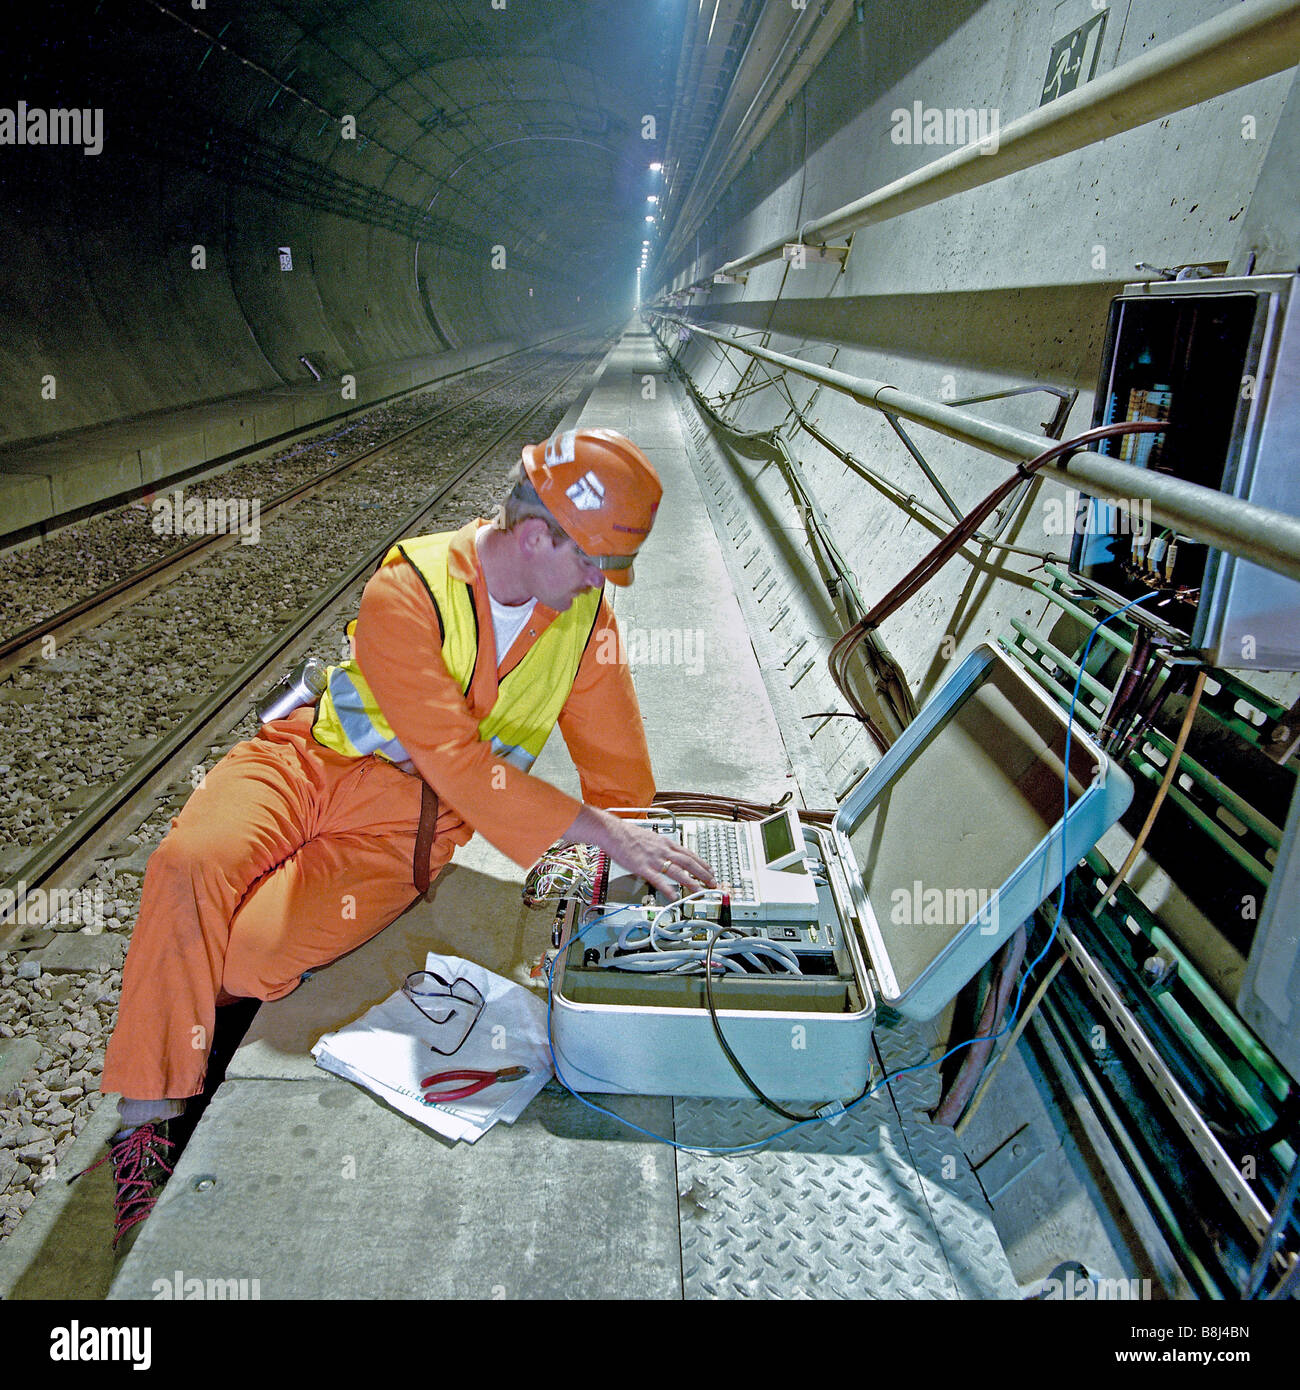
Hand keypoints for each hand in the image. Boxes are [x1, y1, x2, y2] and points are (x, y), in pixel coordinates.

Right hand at [563, 806, 715, 898]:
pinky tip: (674, 896)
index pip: (689, 853)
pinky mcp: (642, 867)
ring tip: (700, 891)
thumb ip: (661, 846)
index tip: (710, 870)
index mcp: (666, 843)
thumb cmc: (628, 834)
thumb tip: (668, 852)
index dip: (702, 863)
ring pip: (677, 871)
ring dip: (691, 882)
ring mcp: (654, 859)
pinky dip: (668, 888)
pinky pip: (658, 879)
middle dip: (703, 873)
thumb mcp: (651, 837)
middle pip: (688, 862)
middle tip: (712, 883)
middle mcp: (663, 850)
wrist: (613, 831)